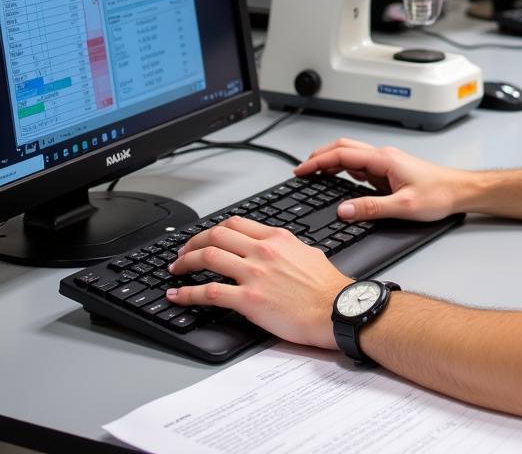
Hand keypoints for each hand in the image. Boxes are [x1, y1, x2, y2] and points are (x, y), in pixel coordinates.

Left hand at [166, 217, 347, 348]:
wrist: (335, 309)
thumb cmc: (327, 286)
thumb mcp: (308, 253)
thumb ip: (287, 248)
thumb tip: (278, 251)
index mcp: (277, 238)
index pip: (236, 223)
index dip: (214, 229)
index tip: (205, 236)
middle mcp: (262, 251)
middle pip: (217, 235)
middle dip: (193, 242)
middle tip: (183, 251)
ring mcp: (253, 274)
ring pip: (208, 257)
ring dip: (185, 263)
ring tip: (176, 269)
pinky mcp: (248, 300)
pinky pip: (209, 293)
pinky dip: (187, 293)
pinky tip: (177, 295)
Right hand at [294, 138, 472, 221]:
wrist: (459, 191)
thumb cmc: (438, 194)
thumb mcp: (402, 207)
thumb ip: (370, 208)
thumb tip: (343, 210)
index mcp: (383, 159)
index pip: (342, 155)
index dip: (317, 162)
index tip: (300, 171)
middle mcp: (383, 157)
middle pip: (343, 149)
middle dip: (320, 157)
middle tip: (302, 171)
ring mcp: (386, 163)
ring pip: (352, 156)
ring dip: (331, 163)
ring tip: (314, 176)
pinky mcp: (390, 172)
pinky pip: (361, 168)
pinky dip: (344, 171)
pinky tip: (338, 181)